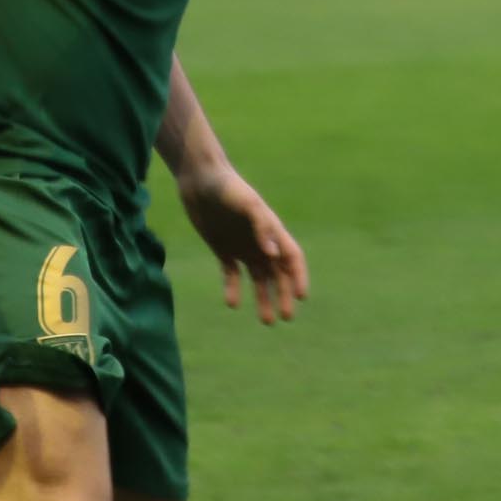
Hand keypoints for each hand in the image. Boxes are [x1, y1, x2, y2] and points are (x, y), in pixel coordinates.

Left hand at [178, 164, 309, 324]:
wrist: (199, 179)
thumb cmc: (227, 187)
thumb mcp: (247, 203)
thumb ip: (262, 227)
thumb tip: (273, 255)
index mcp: (272, 230)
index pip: (292, 258)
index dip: (299, 277)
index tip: (301, 297)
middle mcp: (261, 242)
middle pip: (278, 273)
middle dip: (284, 295)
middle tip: (286, 316)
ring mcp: (243, 247)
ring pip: (259, 278)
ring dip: (264, 298)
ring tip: (267, 321)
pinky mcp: (223, 249)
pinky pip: (232, 274)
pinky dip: (233, 288)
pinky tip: (232, 303)